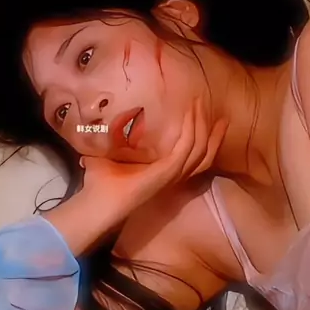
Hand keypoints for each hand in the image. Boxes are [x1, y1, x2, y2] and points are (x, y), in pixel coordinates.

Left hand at [80, 97, 227, 222]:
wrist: (95, 203)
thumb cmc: (99, 184)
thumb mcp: (109, 155)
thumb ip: (112, 140)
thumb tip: (99, 122)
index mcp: (164, 173)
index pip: (194, 156)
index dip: (204, 137)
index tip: (205, 116)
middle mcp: (173, 176)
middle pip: (205, 153)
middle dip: (212, 131)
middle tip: (213, 109)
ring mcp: (172, 175)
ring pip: (200, 149)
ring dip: (202, 125)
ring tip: (201, 106)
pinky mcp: (167, 173)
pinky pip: (186, 149)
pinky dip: (190, 131)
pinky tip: (190, 115)